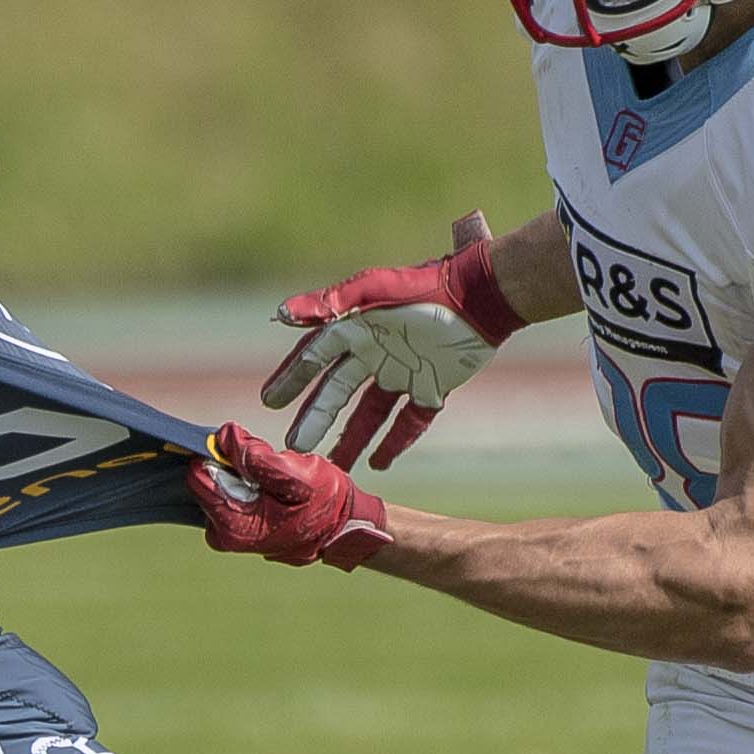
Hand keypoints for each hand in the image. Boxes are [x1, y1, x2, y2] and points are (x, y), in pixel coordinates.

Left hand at [189, 424, 394, 569]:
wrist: (344, 530)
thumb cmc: (327, 506)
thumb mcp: (299, 476)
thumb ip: (258, 457)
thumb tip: (224, 436)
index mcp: (234, 525)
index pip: (200, 476)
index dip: (221, 453)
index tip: (248, 448)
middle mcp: (223, 534)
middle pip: (207, 478)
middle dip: (234, 463)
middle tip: (269, 467)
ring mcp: (228, 532)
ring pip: (219, 482)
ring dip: (242, 471)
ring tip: (274, 478)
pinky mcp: (235, 526)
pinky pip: (228, 491)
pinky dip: (246, 482)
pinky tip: (270, 486)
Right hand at [261, 210, 524, 469]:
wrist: (483, 296)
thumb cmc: (427, 287)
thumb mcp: (376, 290)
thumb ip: (332, 302)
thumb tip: (281, 314)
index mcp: (357, 329)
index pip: (314, 358)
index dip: (291, 378)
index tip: (269, 401)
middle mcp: (375, 353)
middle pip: (337, 392)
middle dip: (315, 418)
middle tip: (295, 446)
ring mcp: (404, 372)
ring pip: (369, 413)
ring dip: (351, 437)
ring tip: (333, 465)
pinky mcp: (432, 386)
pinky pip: (410, 420)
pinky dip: (396, 441)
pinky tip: (379, 463)